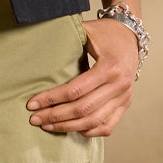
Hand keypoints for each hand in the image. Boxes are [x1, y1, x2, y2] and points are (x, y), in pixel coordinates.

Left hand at [25, 16, 138, 137]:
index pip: (75, 90)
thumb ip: (66, 38)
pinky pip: (107, 126)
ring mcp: (125, 97)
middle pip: (83, 109)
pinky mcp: (126, 104)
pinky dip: (89, 131)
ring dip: (68, 127)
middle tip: (35, 118)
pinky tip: (72, 130)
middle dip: (55, 116)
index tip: (32, 104)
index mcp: (110, 67)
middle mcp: (120, 84)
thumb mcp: (87, 30)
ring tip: (47, 126)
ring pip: (94, 121)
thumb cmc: (105, 32)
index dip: (51, 99)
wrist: (130, 36)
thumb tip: (37, 45)